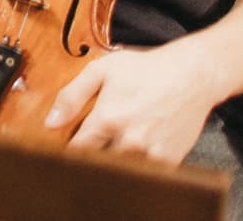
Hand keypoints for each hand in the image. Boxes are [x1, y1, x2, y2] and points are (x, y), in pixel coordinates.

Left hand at [49, 45, 220, 163]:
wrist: (191, 76)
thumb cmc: (146, 70)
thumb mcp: (101, 70)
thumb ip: (72, 96)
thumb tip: (50, 123)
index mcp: (107, 119)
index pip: (77, 150)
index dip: (70, 149)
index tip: (69, 147)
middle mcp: (128, 141)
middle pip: (97, 163)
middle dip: (92, 155)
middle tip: (97, 141)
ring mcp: (150, 155)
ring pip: (121, 170)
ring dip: (115, 161)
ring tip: (119, 140)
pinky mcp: (169, 161)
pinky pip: (144, 173)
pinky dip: (138, 165)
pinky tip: (140, 145)